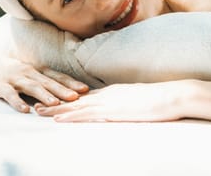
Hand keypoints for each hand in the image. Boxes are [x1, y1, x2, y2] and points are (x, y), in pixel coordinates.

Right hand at [0, 54, 88, 112]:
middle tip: (75, 97)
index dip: (71, 82)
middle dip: (62, 89)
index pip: (57, 76)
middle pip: (48, 82)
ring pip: (32, 87)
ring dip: (44, 96)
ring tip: (55, 104)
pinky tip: (25, 110)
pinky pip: (10, 94)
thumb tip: (68, 89)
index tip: (85, 89)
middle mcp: (29, 73)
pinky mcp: (0, 86)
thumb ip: (46, 79)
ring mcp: (15, 79)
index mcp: (38, 70)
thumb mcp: (31, 72)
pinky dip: (17, 102)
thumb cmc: (13, 70)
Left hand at [35, 80, 196, 121]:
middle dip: (54, 102)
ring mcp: (109, 101)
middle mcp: (108, 93)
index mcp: (115, 91)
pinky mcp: (113, 111)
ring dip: (55, 109)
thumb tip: (124, 107)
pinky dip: (69, 116)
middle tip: (35, 105)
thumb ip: (129, 102)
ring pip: (75, 106)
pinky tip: (57, 119)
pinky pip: (86, 114)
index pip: (86, 96)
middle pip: (75, 99)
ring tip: (37, 112)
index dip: (67, 99)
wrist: (174, 95)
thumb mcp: (142, 99)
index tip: (52, 100)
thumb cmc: (163, 98)